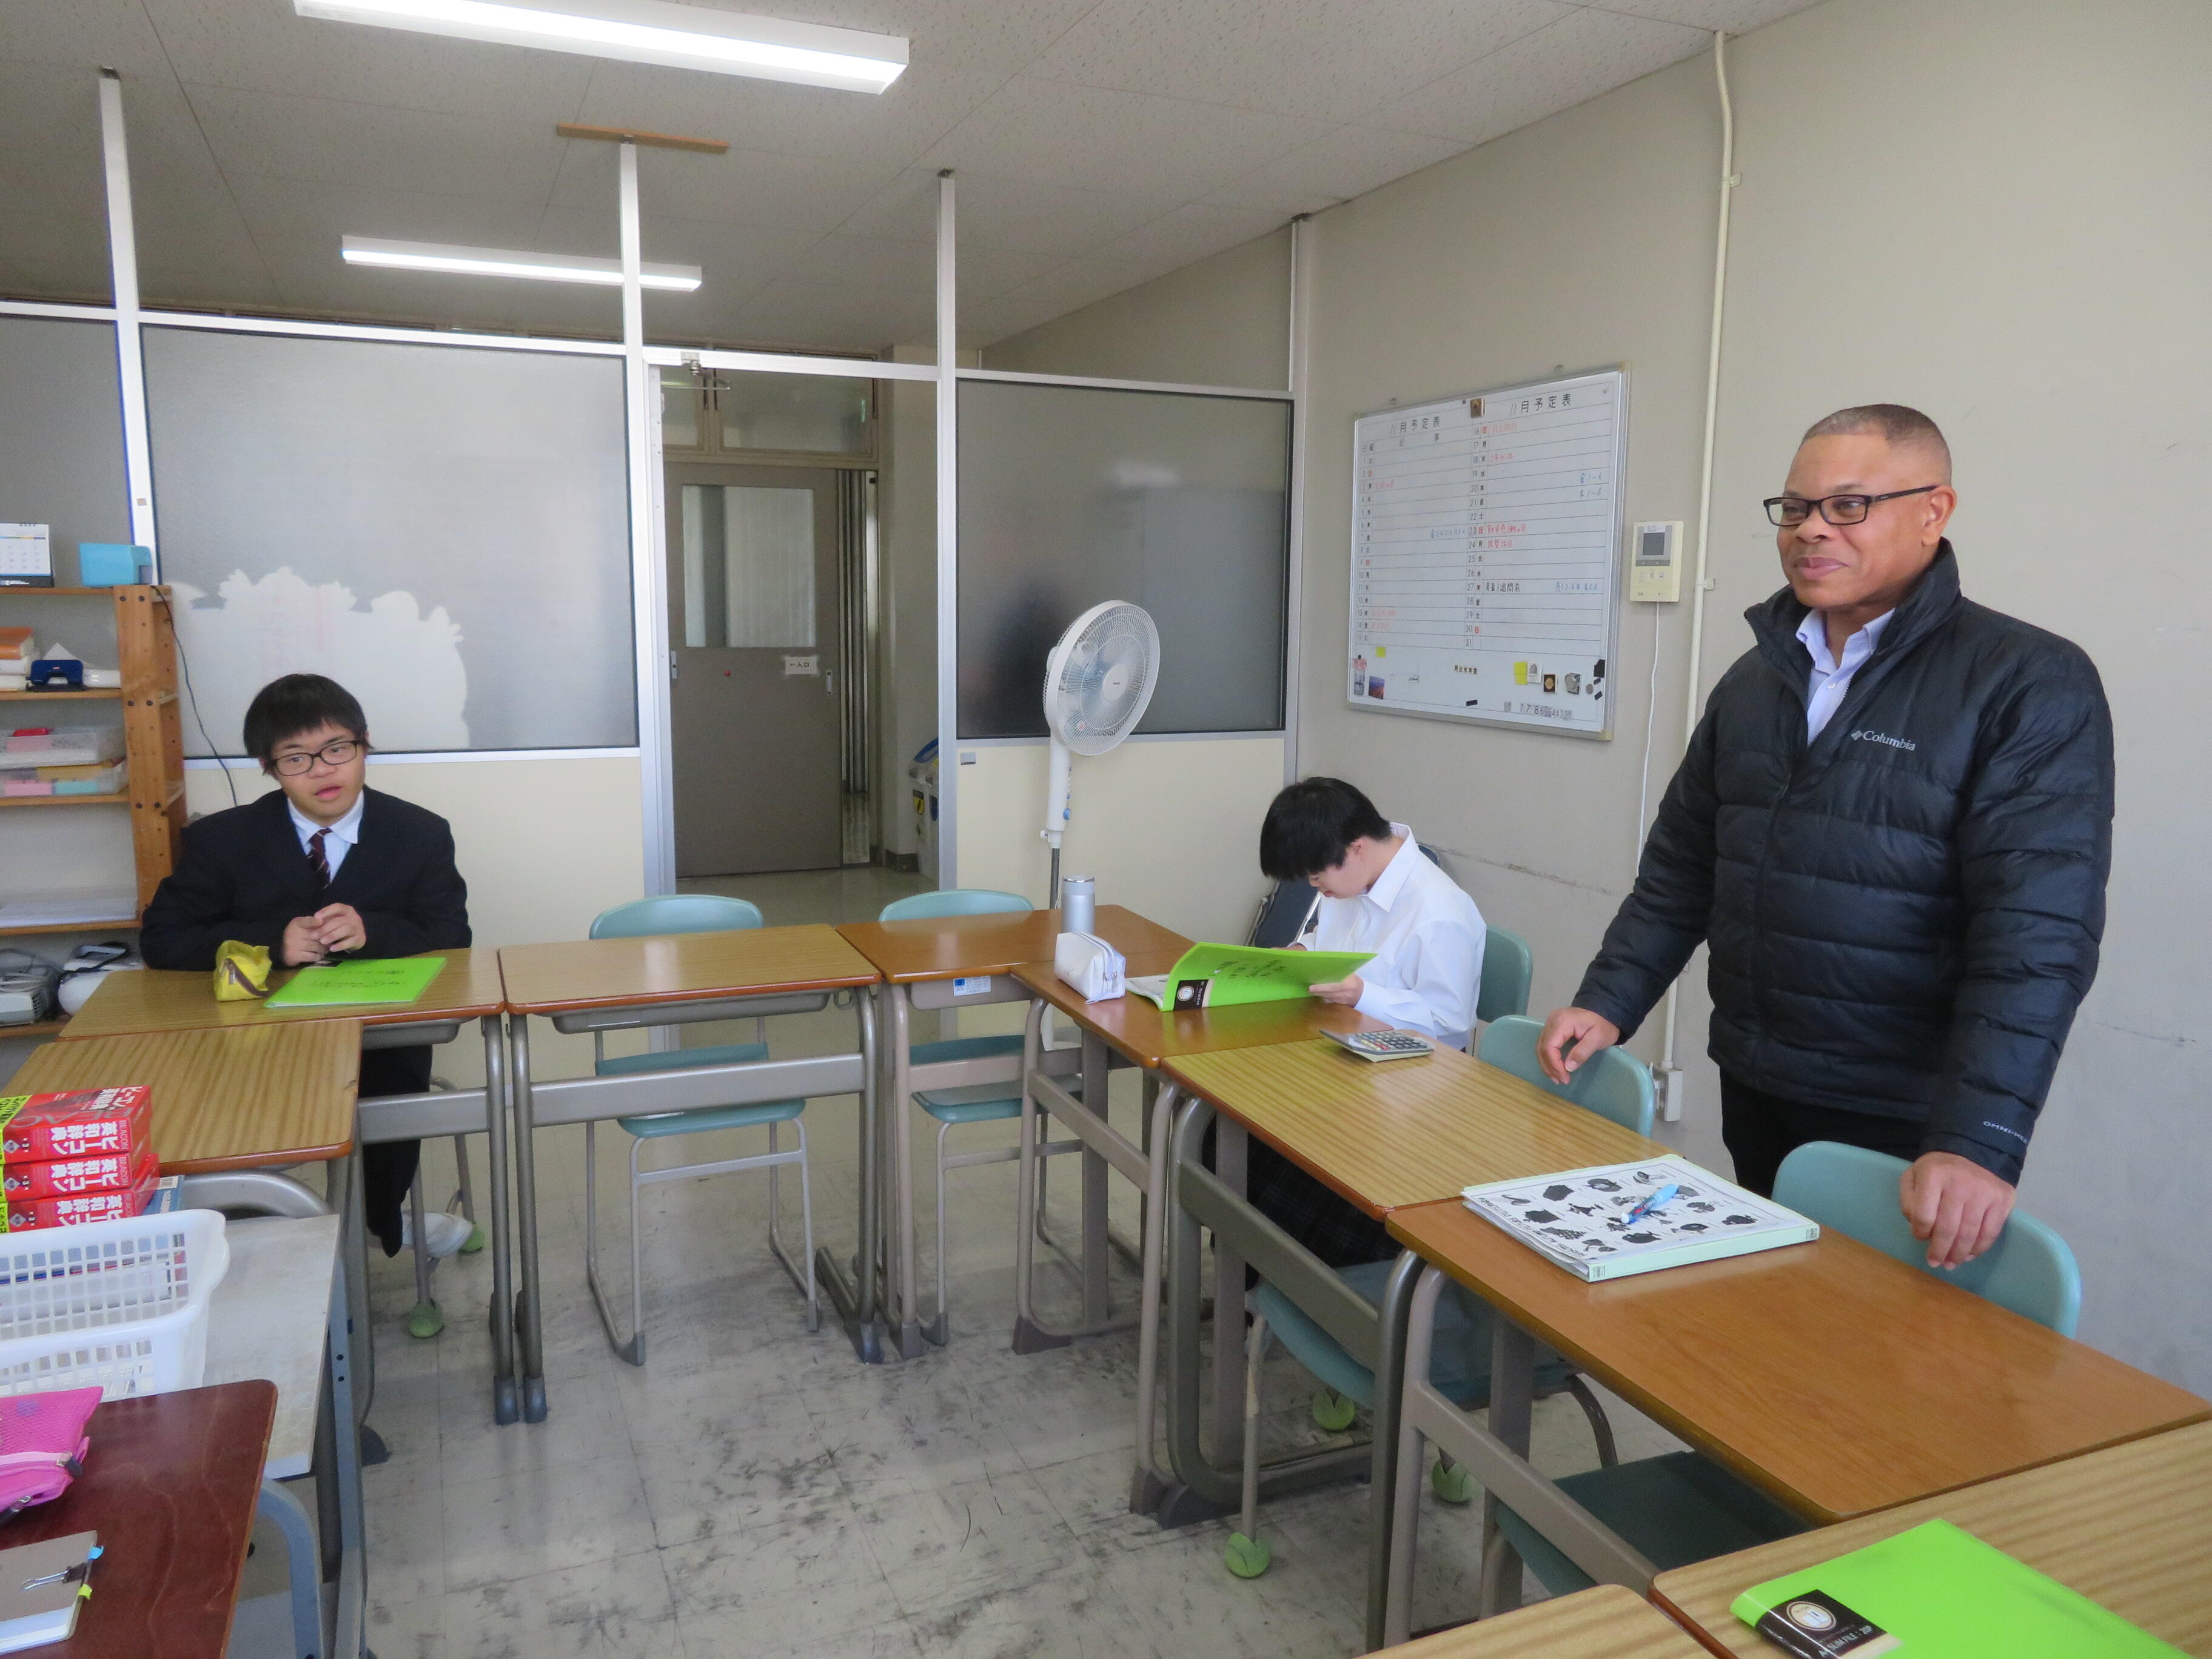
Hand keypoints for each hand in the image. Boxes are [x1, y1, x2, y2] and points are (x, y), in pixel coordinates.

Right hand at [280, 915, 327, 966]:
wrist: (283, 950)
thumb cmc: (298, 936)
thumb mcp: (304, 925)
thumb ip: (315, 923)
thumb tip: (331, 921)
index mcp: (296, 923)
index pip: (308, 921)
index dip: (316, 922)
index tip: (322, 922)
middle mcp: (293, 933)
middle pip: (317, 936)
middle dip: (326, 940)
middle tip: (330, 942)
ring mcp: (293, 945)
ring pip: (316, 947)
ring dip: (323, 949)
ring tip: (325, 949)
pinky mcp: (294, 956)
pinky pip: (312, 956)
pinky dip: (318, 956)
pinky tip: (319, 955)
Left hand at [310, 903, 366, 956]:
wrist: (356, 937)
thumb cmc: (340, 927)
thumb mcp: (333, 920)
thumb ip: (324, 921)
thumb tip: (312, 922)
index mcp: (347, 910)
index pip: (337, 907)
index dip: (326, 911)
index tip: (315, 917)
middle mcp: (354, 917)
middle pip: (339, 920)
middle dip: (325, 928)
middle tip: (314, 935)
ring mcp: (358, 928)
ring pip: (346, 930)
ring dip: (332, 935)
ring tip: (322, 942)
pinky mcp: (360, 938)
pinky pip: (350, 941)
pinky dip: (340, 945)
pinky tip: (331, 948)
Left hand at [1308, 975, 1363, 1006]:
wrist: (1362, 994)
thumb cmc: (1354, 981)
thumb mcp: (1350, 974)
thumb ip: (1339, 972)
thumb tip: (1324, 966)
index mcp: (1348, 984)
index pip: (1333, 986)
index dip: (1322, 987)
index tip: (1312, 986)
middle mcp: (1345, 994)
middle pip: (1329, 993)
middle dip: (1318, 991)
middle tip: (1309, 988)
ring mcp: (1343, 1000)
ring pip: (1328, 997)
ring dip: (1319, 994)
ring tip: (1311, 990)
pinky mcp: (1340, 1004)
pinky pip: (1330, 1000)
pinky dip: (1323, 997)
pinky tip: (1318, 993)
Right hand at [1536, 1007, 1620, 1084]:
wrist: (1605, 1012)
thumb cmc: (1603, 1025)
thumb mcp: (1598, 1039)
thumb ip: (1582, 1052)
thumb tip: (1568, 1067)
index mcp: (1562, 1022)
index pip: (1550, 1046)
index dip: (1554, 1065)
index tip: (1565, 1077)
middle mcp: (1552, 1020)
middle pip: (1542, 1047)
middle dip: (1549, 1067)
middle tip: (1561, 1081)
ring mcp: (1550, 1023)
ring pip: (1540, 1047)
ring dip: (1546, 1064)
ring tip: (1556, 1078)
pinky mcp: (1552, 1027)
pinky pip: (1544, 1044)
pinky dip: (1547, 1058)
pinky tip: (1554, 1068)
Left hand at [1899, 1152, 2014, 1268]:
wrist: (1974, 1152)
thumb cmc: (1939, 1169)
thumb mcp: (1913, 1176)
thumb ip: (1908, 1200)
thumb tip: (1917, 1227)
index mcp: (1933, 1175)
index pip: (1924, 1215)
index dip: (1920, 1232)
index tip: (1920, 1237)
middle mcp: (1960, 1184)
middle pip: (1948, 1228)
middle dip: (1940, 1250)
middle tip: (1934, 1262)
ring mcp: (1984, 1193)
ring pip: (1970, 1234)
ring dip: (1959, 1254)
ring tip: (1951, 1263)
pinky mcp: (2002, 1200)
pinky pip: (1991, 1232)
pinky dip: (1979, 1248)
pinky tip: (1969, 1255)